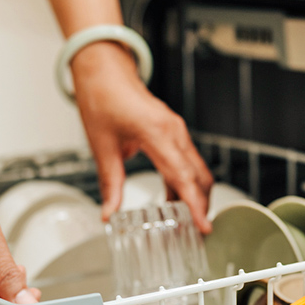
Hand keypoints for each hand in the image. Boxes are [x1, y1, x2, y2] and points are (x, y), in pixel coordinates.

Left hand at [70, 42, 213, 232]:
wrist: (105, 71)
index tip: (203, 226)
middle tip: (194, 233)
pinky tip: (173, 200)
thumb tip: (109, 213)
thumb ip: (109, 183)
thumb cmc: (102, 98)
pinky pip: (187, 162)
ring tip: (184, 222)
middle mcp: (174, 131)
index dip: (194, 205)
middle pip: (199, 176)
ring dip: (193, 195)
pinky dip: (185, 183)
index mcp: (157, 133)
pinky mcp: (174, 132)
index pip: (183, 177)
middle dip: (200, 206)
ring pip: (196, 170)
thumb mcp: (102, 146)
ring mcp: (176, 131)